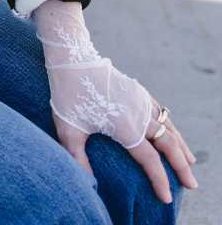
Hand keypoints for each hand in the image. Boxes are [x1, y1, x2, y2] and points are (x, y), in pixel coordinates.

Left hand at [53, 101, 196, 202]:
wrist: (72, 60)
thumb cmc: (67, 96)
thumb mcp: (68, 131)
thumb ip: (78, 159)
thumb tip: (88, 184)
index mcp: (125, 128)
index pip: (150, 161)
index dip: (160, 181)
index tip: (166, 198)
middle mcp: (139, 115)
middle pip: (168, 144)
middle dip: (181, 166)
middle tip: (191, 184)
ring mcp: (140, 101)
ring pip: (169, 127)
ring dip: (181, 146)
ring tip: (190, 162)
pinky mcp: (137, 91)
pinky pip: (161, 112)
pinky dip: (171, 126)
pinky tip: (171, 133)